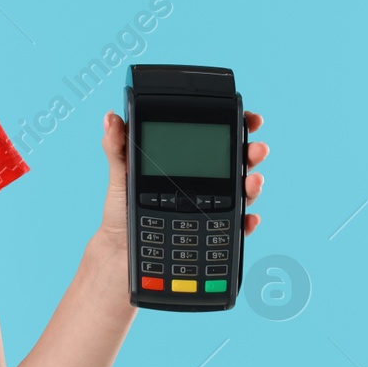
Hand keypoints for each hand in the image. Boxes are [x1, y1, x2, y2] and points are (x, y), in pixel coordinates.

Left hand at [97, 109, 268, 246]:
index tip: (250, 117)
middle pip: (235, 163)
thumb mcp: (121, 174)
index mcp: (185, 163)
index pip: (215, 140)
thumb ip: (118, 147)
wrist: (120, 249)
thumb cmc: (121, 209)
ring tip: (253, 180)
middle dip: (251, 153)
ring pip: (241, 192)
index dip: (236, 125)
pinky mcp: (212, 234)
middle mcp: (203, 184)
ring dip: (253, 185)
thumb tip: (111, 118)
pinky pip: (235, 228)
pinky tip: (248, 218)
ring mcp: (211, 208)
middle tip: (256, 149)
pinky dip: (246, 223)